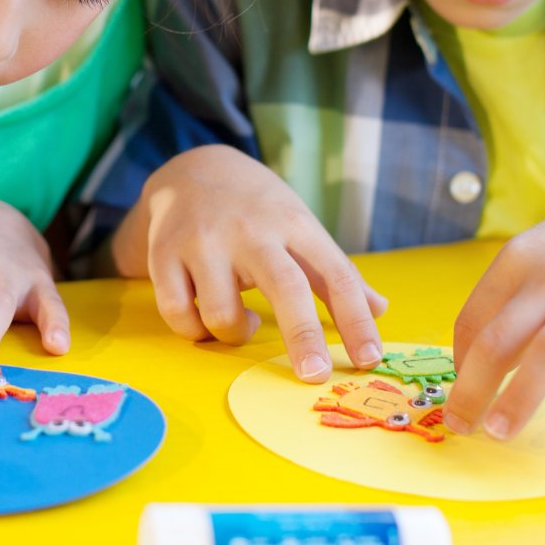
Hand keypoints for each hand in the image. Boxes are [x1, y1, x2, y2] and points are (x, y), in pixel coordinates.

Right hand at [110, 145, 386, 380]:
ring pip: (222, 312)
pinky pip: (178, 312)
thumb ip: (335, 271)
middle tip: (313, 375)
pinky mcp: (164, 252)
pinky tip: (203, 320)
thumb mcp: (300, 225)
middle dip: (302, 335)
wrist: (193, 169)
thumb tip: (381, 310)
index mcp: (293, 223)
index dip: (355, 319)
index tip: (370, 358)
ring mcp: (204, 241)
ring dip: (235, 334)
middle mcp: (251, 230)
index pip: (335, 273)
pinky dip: (194, 330)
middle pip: (284, 286)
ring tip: (241, 323)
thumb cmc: (257, 208)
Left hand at [446, 174, 544, 439]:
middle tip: (460, 425)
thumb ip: (515, 296)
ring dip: (518, 398)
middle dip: (472, 388)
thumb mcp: (542, 251)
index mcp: (517, 260)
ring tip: (500, 433)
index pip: (473, 318)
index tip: (456, 389)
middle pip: (498, 340)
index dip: (458, 360)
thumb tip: (484, 352)